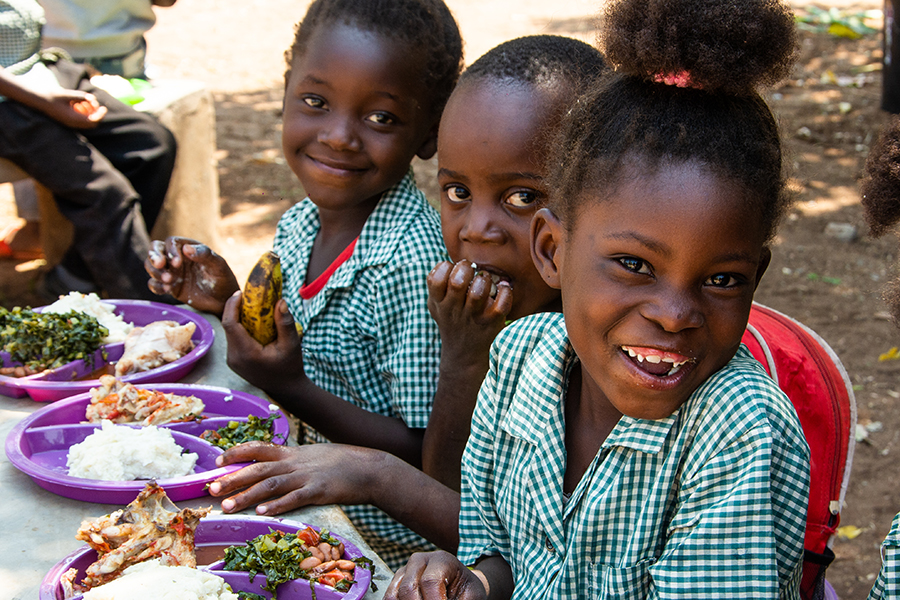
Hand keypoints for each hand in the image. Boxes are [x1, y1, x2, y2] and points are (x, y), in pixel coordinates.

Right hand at [42, 90, 106, 128]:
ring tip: (89, 103)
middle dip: (97, 115)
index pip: (92, 121)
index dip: (100, 115)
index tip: (104, 108)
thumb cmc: (53, 96)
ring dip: (91, 115)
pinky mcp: (68, 122)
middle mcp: (72, 124)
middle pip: (91, 124)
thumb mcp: (68, 94)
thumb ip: (81, 96)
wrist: (39, 100)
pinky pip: (81, 121)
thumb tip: (94, 98)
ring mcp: (70, 124)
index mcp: (72, 118)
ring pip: (87, 123)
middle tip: (100, 106)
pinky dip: (85, 115)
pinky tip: (82, 105)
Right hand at [145, 237, 238, 313]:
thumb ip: (205, 255)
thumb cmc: (223, 280)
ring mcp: (171, 272)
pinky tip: (167, 290)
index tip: (177, 263)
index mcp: (189, 248)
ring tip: (168, 280)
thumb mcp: (218, 266)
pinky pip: (154, 283)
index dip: (170, 250)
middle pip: (155, 249)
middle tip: (160, 265)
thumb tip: (186, 248)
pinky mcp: (169, 286)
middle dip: (154, 256)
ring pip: (151, 266)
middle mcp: (177, 257)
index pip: (171, 242)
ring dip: (155, 272)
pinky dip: (156, 286)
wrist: (223, 301)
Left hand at [208, 442, 376, 514]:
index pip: (259, 449)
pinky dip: (277, 505)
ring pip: (271, 485)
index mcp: (293, 453)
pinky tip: (263, 512)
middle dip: (233, 478)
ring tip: (227, 506)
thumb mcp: (313, 454)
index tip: (217, 461)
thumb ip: (293, 459)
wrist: (369, 468)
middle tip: (211, 489)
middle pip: (258, 469)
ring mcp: (307, 477)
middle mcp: (296, 463)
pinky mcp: (319, 491)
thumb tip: (274, 463)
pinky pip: (294, 499)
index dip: (237, 453)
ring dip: (246, 495)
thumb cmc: (341, 463)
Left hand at [221, 294, 303, 393]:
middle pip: (228, 325)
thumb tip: (280, 301)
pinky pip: (233, 338)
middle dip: (236, 308)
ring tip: (252, 307)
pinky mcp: (233, 359)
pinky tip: (253, 322)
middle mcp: (234, 357)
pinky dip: (241, 327)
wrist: (285, 388)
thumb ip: (285, 323)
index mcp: (246, 353)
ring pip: (229, 331)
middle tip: (249, 296)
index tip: (241, 293)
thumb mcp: (292, 344)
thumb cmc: (290, 367)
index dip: (232, 305)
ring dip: (238, 317)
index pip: (230, 324)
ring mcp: (232, 359)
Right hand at [385, 551, 487, 599]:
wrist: (460, 588)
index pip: (430, 581)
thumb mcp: (471, 597)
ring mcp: (405, 570)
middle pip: (408, 589)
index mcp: (441, 559)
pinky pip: (389, 599)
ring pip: (394, 596)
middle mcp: (419, 560)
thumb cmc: (467, 593)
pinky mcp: (396, 582)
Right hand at [427, 260, 510, 362]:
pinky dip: (505, 292)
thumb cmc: (452, 322)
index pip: (435, 279)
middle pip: (457, 282)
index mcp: (439, 303)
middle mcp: (455, 310)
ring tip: (485, 280)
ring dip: (484, 279)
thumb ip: (436, 286)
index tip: (452, 269)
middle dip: (465, 268)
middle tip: (471, 270)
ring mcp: (474, 317)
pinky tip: (503, 290)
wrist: (464, 357)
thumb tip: (447, 263)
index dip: (445, 267)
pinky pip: (502, 304)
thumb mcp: (437, 307)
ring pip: (478, 291)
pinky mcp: (492, 323)